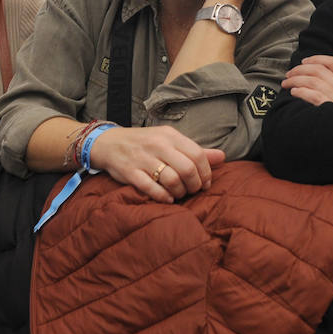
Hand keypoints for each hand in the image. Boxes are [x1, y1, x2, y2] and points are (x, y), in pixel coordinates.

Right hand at [87, 125, 224, 203]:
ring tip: (179, 194)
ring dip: (180, 192)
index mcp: (169, 135)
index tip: (205, 183)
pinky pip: (152, 189)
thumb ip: (194, 150)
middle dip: (194, 185)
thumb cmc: (145, 143)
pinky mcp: (130, 173)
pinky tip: (167, 198)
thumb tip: (222, 157)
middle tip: (193, 190)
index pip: (197, 154)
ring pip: (172, 180)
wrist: (109, 143)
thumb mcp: (169, 140)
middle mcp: (157, 145)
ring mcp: (143, 159)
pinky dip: (164, 197)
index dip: (206, 172)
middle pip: (187, 169)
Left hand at [282, 55, 332, 105]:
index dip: (317, 59)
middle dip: (300, 69)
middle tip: (290, 73)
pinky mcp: (329, 110)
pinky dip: (301, 92)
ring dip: (296, 80)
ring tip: (287, 83)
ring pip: (312, 81)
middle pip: (318, 70)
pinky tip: (294, 92)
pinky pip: (312, 96)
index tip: (305, 61)